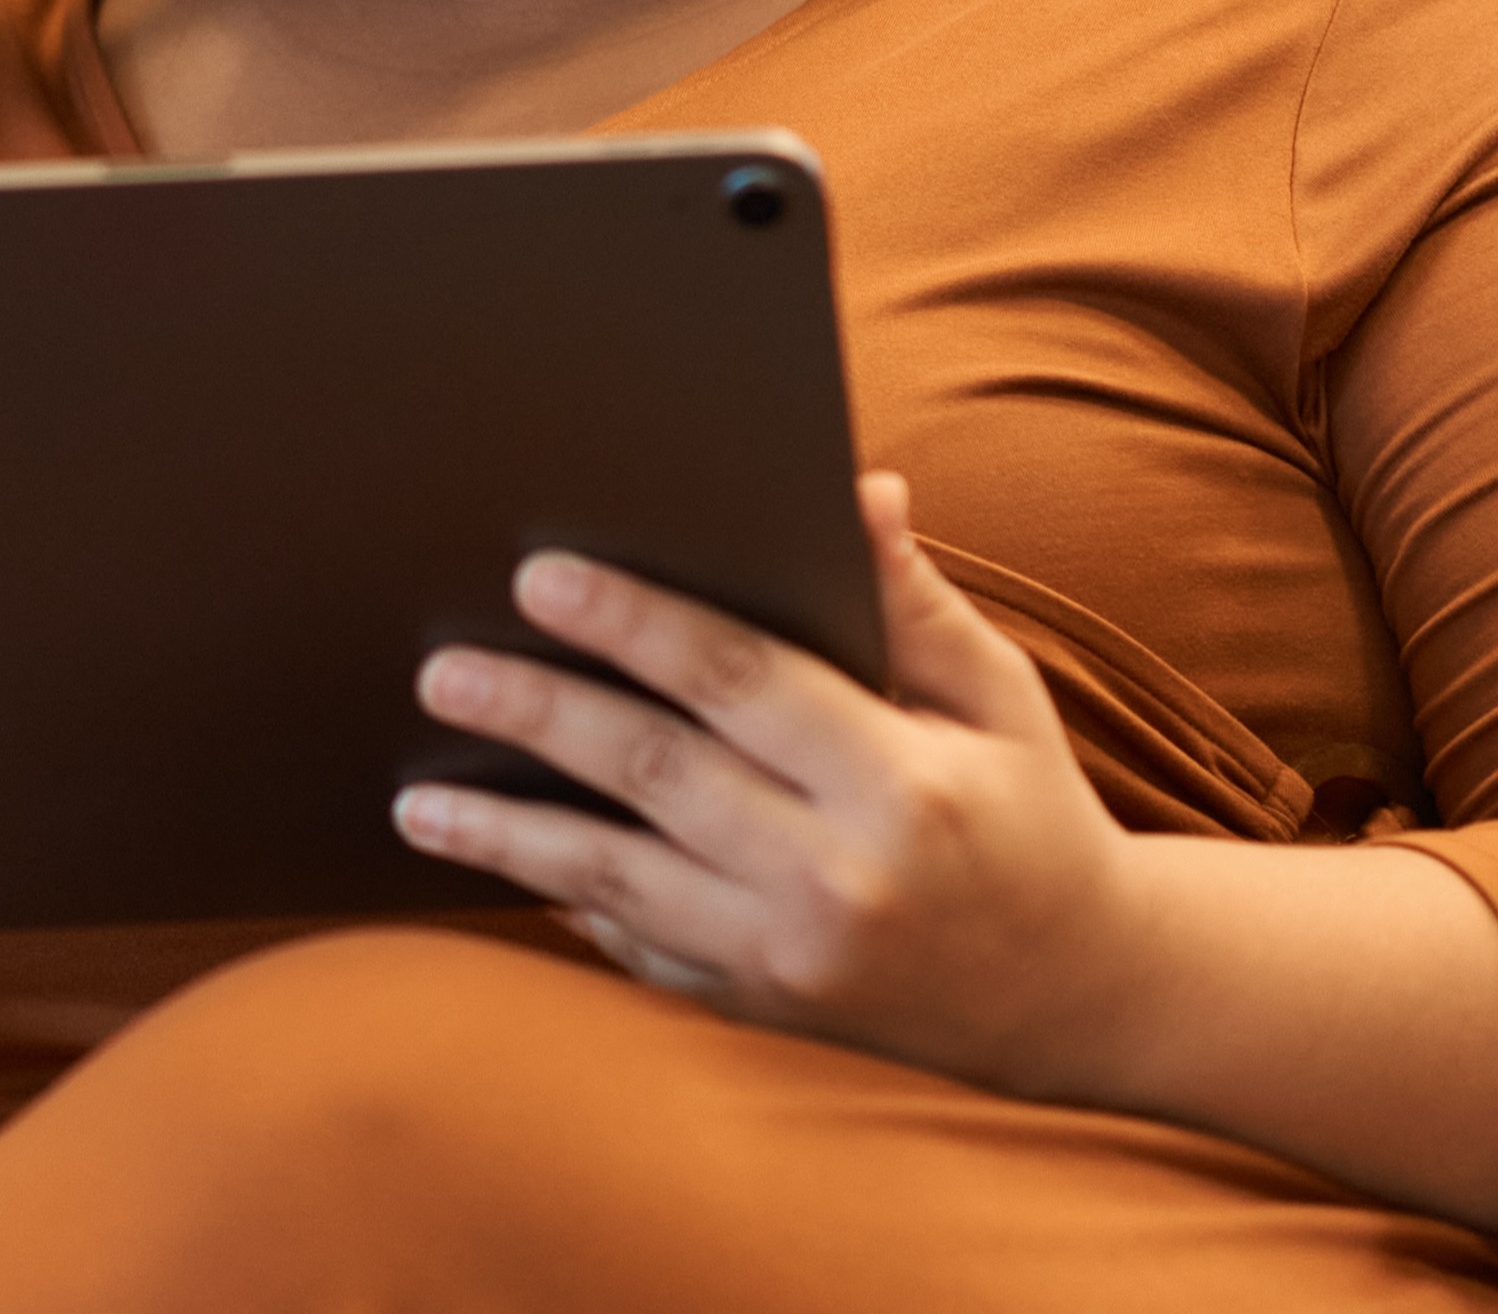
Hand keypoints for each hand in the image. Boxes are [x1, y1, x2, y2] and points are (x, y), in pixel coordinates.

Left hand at [395, 473, 1133, 1098]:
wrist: (1081, 997)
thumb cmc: (1031, 817)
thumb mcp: (997, 699)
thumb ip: (912, 600)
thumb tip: (854, 486)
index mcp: (902, 783)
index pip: (740, 682)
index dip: (633, 624)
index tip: (541, 578)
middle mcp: (840, 880)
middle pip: (655, 776)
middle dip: (538, 716)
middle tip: (441, 670)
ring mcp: (792, 961)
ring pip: (616, 880)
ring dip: (507, 834)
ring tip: (416, 798)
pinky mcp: (762, 1010)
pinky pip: (639, 948)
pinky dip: (566, 904)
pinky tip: (499, 864)